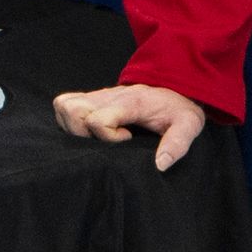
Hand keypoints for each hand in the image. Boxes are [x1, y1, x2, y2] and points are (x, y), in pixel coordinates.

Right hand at [53, 82, 207, 171]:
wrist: (175, 87)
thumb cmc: (179, 109)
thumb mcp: (188, 125)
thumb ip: (177, 144)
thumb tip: (160, 164)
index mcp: (130, 103)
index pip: (98, 120)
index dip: (108, 138)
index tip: (128, 139)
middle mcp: (109, 96)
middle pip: (73, 111)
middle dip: (83, 134)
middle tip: (106, 142)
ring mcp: (98, 96)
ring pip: (63, 106)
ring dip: (73, 126)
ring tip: (97, 137)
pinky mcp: (92, 98)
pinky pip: (64, 104)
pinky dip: (69, 120)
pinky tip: (91, 131)